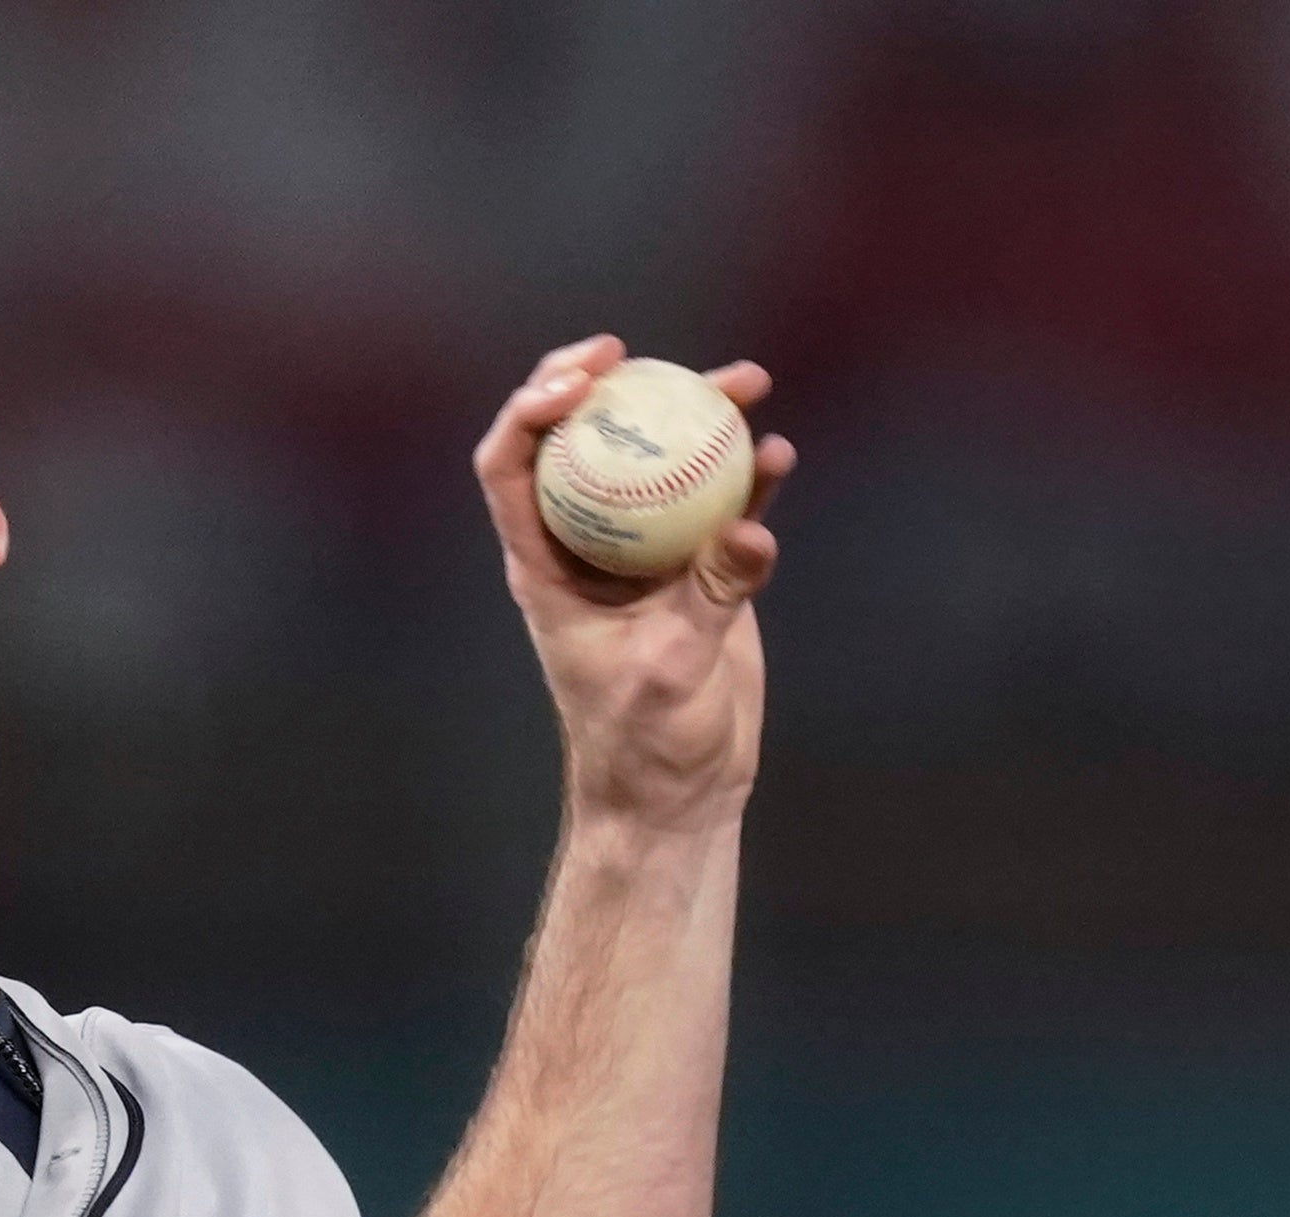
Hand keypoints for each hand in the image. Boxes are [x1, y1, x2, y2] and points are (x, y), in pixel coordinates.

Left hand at [473, 336, 794, 834]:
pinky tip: (778, 456)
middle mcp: (587, 547)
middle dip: (612, 386)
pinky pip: (721, 504)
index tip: (581, 377)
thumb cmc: (644, 743)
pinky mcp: (697, 569)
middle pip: (583, 443)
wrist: (678, 787)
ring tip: (746, 384)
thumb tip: (748, 532)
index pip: (511, 468)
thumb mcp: (670, 671)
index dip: (531, 409)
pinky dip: (748, 476)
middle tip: (646, 355)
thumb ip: (709, 598)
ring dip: (697, 416)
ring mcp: (644, 553)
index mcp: (545, 566)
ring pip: (660, 462)